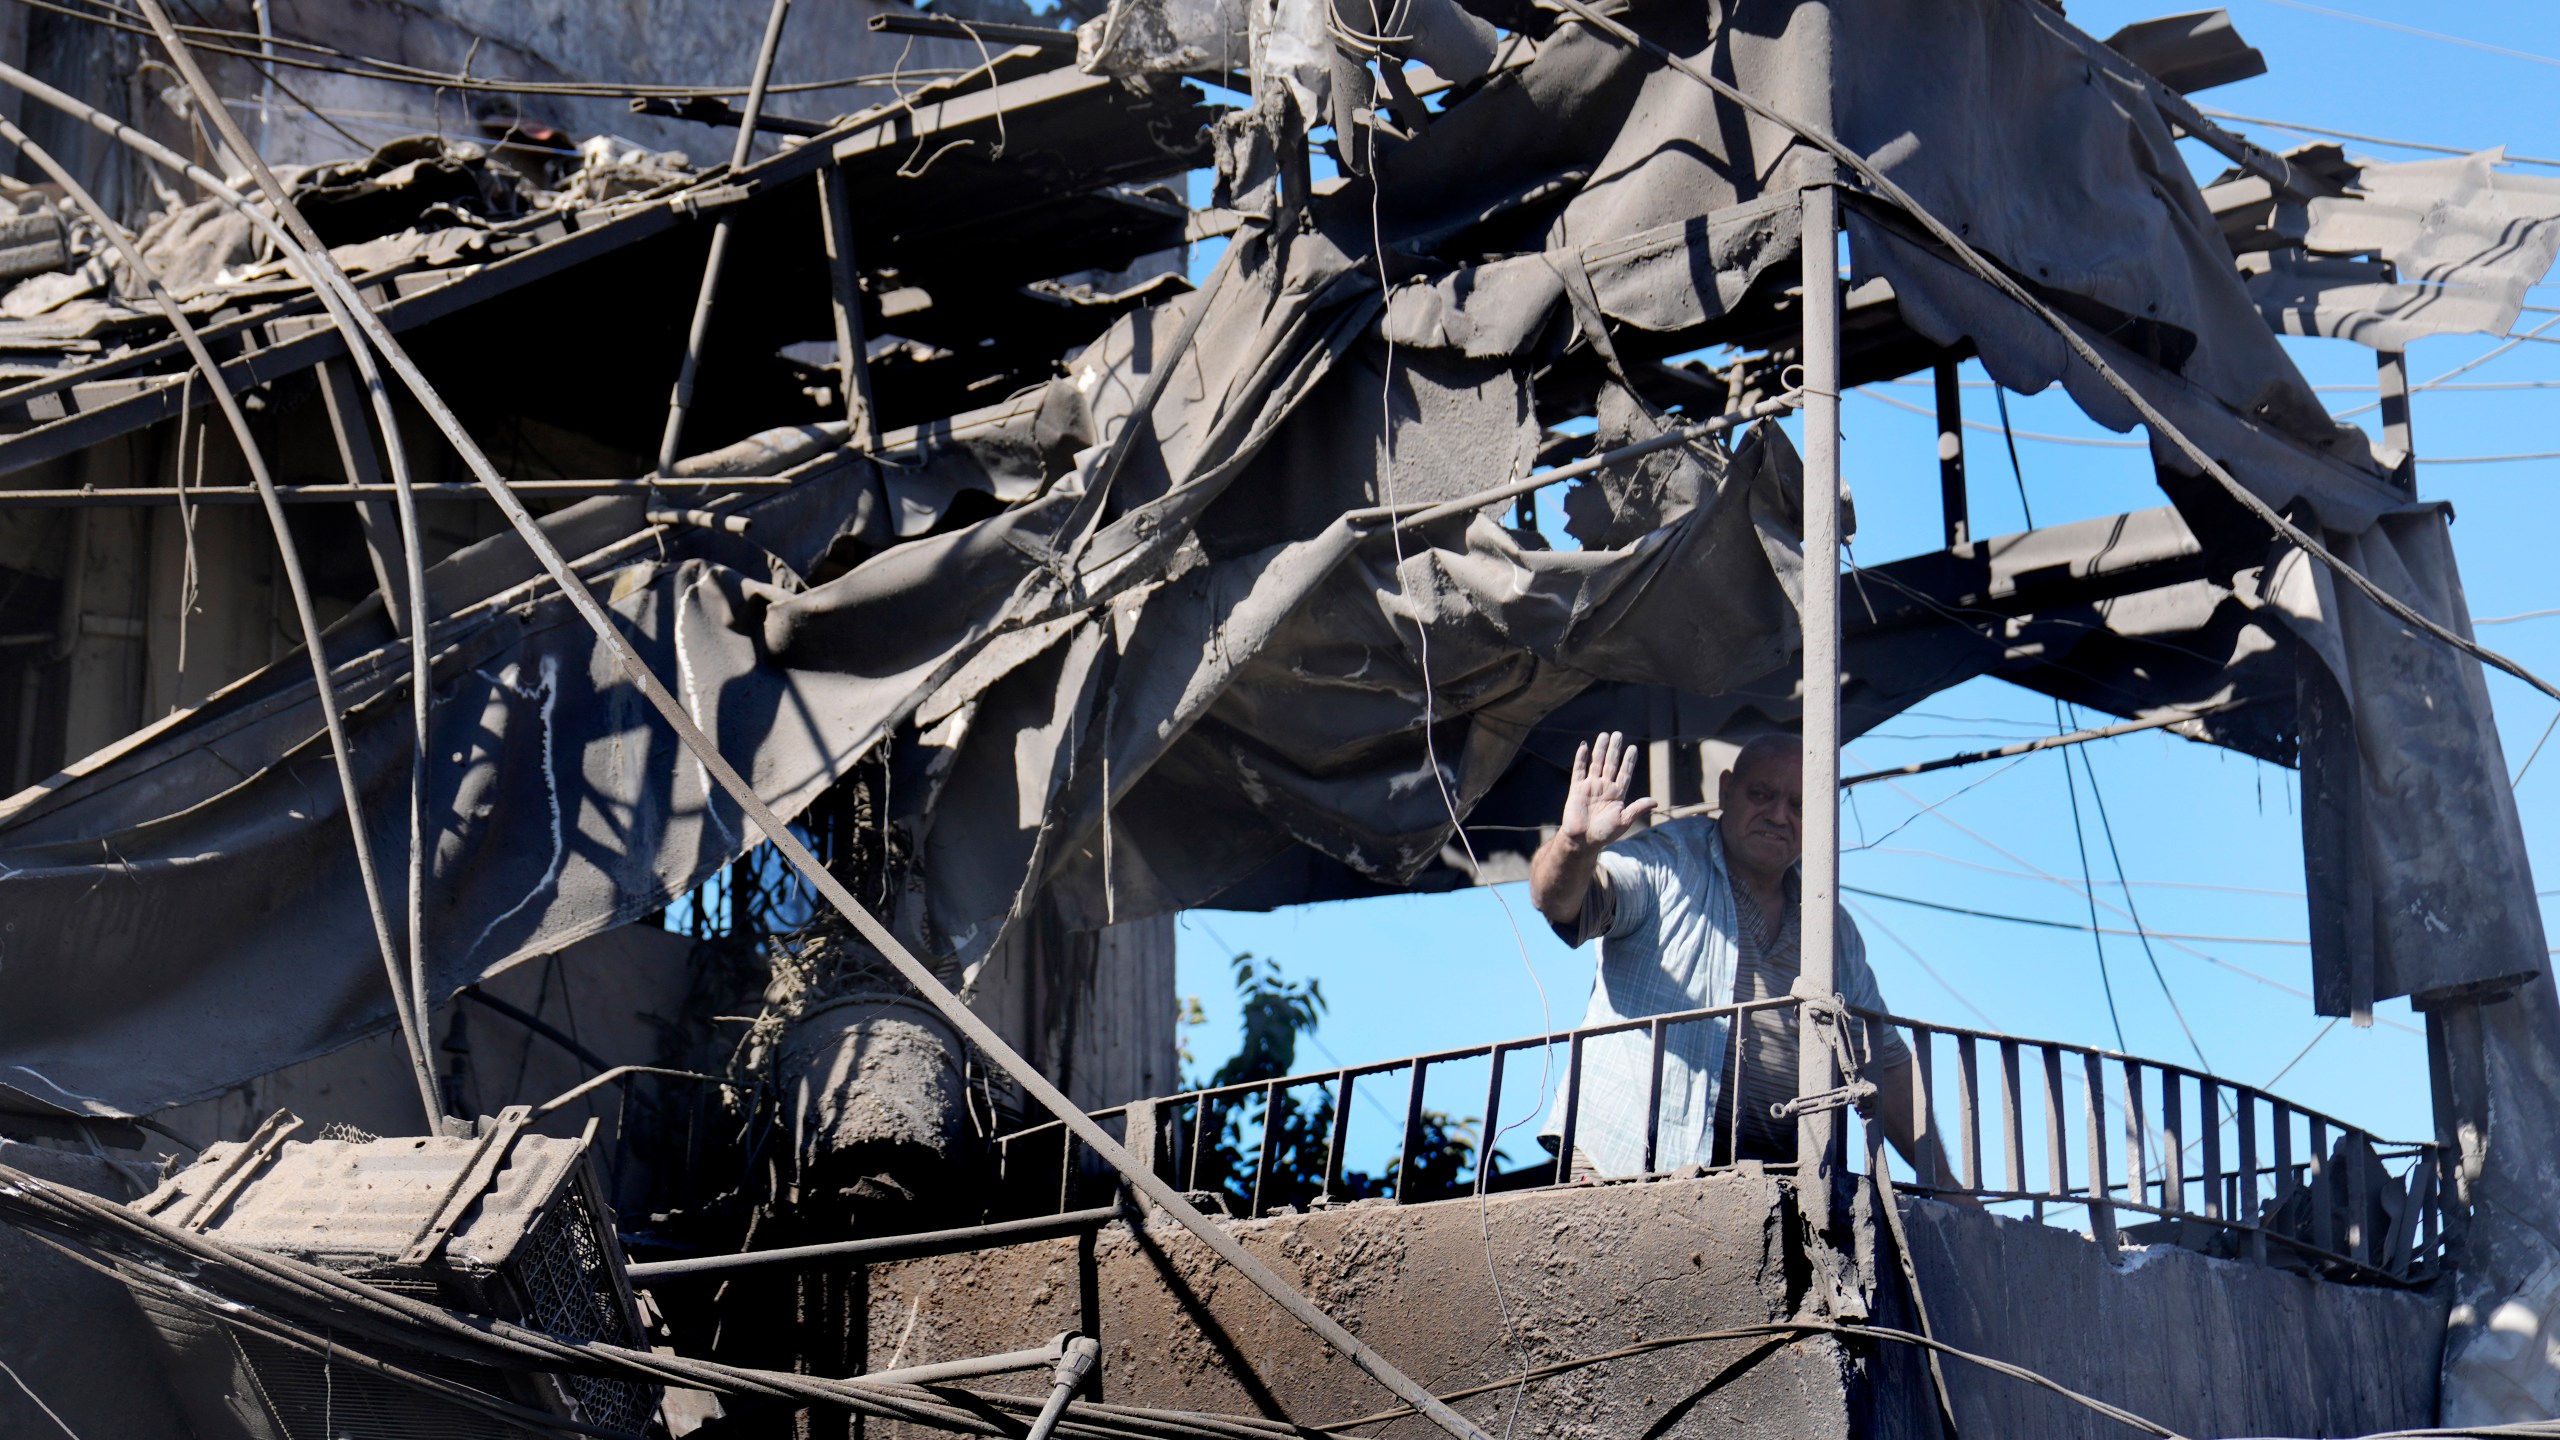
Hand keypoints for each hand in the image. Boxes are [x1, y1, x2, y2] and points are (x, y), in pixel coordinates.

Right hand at [1559, 731, 1655, 851]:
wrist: (1582, 841)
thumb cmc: (1604, 834)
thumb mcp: (1624, 820)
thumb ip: (1638, 808)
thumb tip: (1655, 801)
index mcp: (1617, 795)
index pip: (1624, 773)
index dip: (1628, 761)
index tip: (1633, 748)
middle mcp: (1604, 788)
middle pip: (1611, 764)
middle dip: (1615, 749)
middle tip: (1618, 734)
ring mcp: (1590, 787)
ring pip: (1596, 763)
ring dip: (1600, 749)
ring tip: (1604, 735)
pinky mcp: (1576, 789)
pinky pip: (1579, 770)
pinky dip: (1581, 758)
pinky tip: (1584, 746)